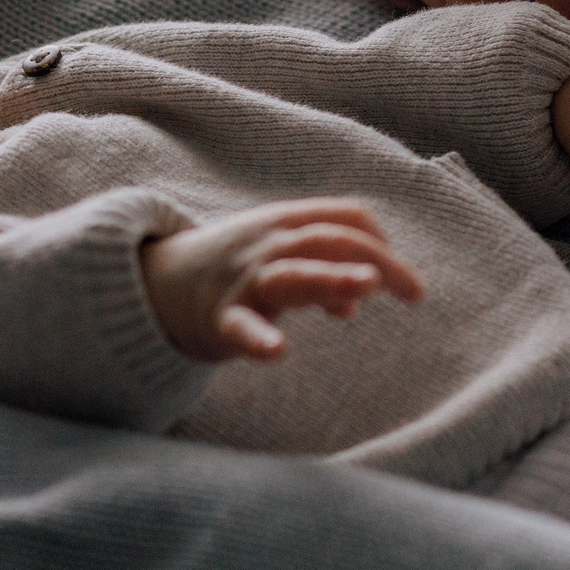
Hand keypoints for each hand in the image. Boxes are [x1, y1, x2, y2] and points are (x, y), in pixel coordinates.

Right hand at [138, 199, 425, 362]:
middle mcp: (268, 244)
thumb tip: (356, 304)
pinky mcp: (220, 318)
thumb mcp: (276, 261)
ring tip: (368, 285)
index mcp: (286, 224)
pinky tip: (278, 352)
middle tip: (417, 293)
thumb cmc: (228, 271)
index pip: (347, 217)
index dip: (383, 242)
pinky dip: (259, 339)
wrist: (152, 284)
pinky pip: (241, 328)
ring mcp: (244, 279)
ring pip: (293, 272)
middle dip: (379, 261)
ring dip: (332, 276)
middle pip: (332, 240)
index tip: (407, 283)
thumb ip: (320, 272)